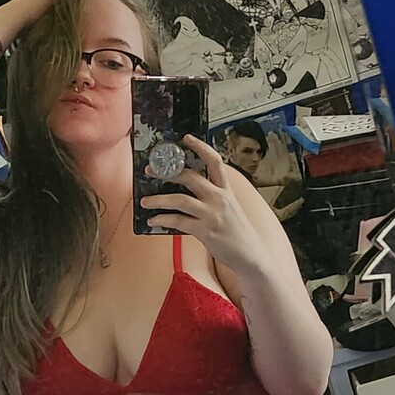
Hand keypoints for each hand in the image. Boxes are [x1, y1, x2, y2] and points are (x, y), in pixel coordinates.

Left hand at [141, 135, 261, 272]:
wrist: (250, 255)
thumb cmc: (236, 231)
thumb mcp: (229, 208)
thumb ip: (211, 197)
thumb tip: (183, 192)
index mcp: (226, 190)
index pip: (214, 161)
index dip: (200, 147)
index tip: (186, 138)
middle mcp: (219, 198)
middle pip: (190, 177)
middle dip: (167, 172)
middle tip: (150, 171)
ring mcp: (212, 215)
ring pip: (179, 200)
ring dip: (158, 200)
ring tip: (144, 201)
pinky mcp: (205, 231)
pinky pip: (178, 222)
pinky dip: (162, 220)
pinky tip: (153, 220)